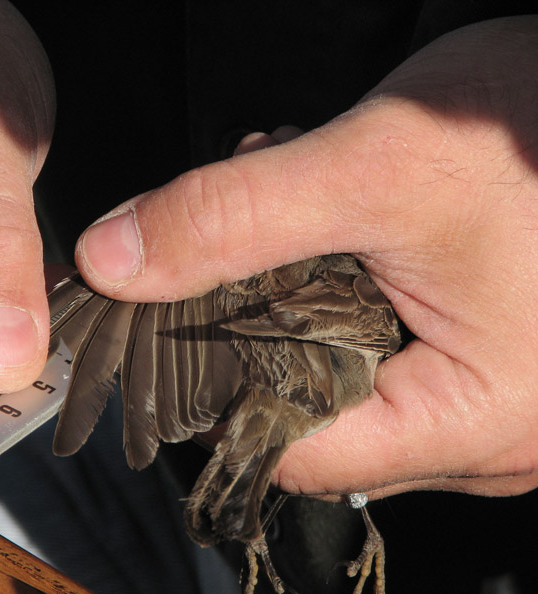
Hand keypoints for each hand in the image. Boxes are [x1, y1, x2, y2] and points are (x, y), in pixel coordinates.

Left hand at [74, 16, 537, 498]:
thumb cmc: (536, 131)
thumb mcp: (372, 169)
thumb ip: (231, 220)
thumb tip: (111, 263)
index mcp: (469, 418)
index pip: (290, 449)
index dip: (214, 390)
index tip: (170, 319)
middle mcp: (483, 432)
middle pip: (311, 412)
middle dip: (255, 318)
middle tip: (237, 229)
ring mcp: (487, 396)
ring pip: (341, 373)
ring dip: (294, 288)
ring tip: (291, 197)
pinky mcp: (483, 355)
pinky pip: (382, 347)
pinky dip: (337, 284)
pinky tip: (330, 213)